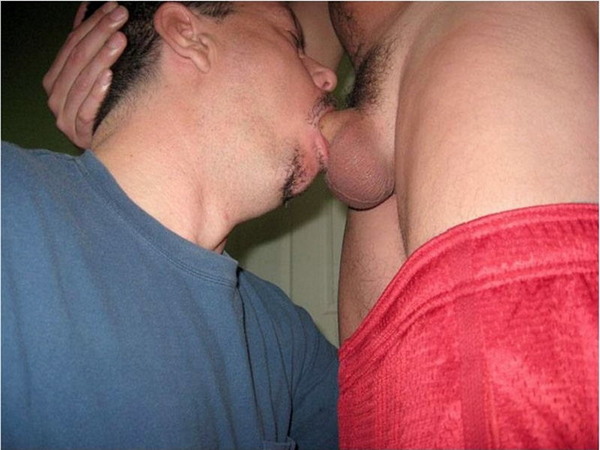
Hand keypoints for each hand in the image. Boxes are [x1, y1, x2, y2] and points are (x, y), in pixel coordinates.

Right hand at [43, 2, 127, 147]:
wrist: (111, 153)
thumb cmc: (104, 108)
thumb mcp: (93, 75)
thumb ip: (87, 45)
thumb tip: (88, 9)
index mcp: (56, 80)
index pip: (72, 45)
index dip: (93, 24)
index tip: (113, 8)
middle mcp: (56, 97)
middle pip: (77, 60)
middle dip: (100, 34)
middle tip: (120, 17)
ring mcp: (66, 117)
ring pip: (82, 82)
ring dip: (102, 58)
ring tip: (120, 39)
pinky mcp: (80, 134)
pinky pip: (87, 110)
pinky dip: (97, 92)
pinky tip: (110, 76)